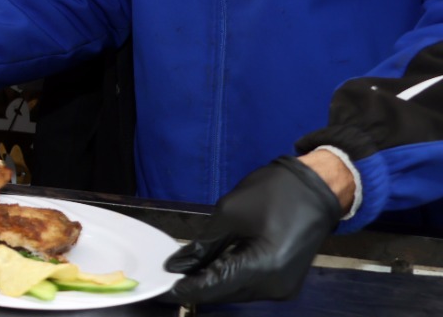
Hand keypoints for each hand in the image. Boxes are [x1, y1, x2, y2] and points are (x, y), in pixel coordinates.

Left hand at [165, 156, 342, 304]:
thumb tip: (178, 264)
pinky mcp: (285, 283)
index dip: (187, 288)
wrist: (318, 188)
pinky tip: (212, 268)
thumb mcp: (230, 213)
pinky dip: (230, 279)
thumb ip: (203, 245)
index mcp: (264, 267)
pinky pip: (250, 286)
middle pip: (226, 293)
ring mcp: (283, 288)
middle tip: (171, 276)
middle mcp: (276, 286)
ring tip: (187, 270)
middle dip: (198, 285)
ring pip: (237, 292)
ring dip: (213, 283)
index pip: (216, 285)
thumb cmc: (275, 193)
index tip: (164, 286)